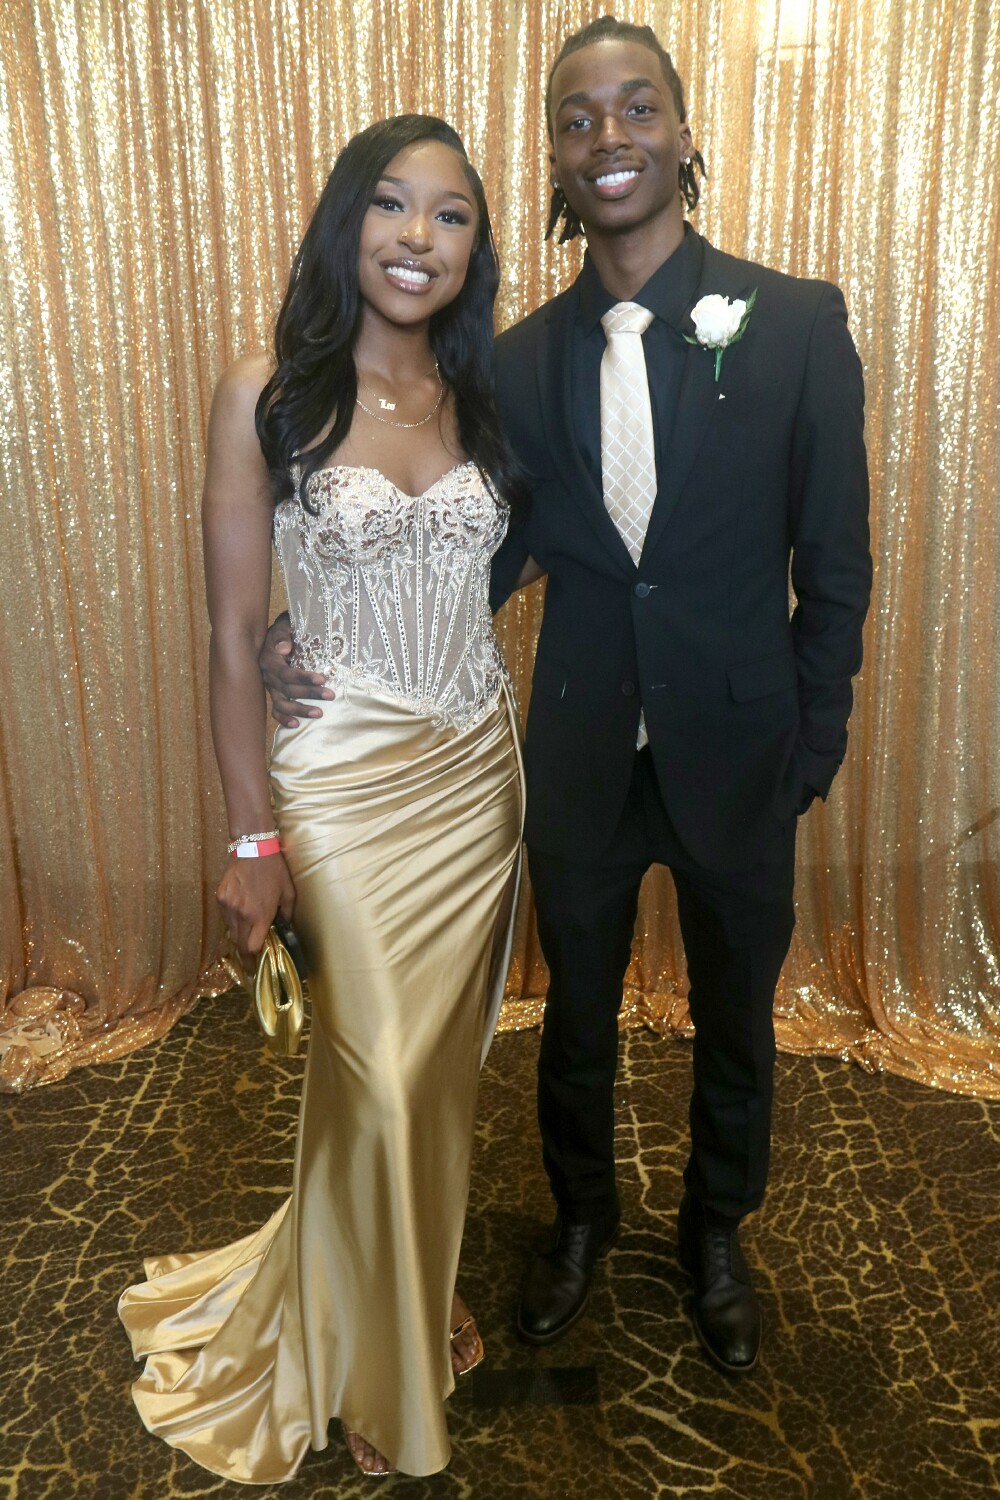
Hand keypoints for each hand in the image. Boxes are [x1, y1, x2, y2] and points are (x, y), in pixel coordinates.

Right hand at [216, 853, 295, 971]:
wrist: (253, 847)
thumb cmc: (274, 870)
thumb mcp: (289, 893)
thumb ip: (287, 915)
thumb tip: (285, 930)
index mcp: (260, 915)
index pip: (251, 947)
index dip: (253, 959)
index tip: (256, 966)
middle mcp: (242, 913)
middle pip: (239, 944)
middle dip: (245, 955)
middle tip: (250, 962)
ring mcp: (228, 905)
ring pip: (231, 930)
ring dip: (239, 934)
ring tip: (247, 930)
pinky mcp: (220, 897)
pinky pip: (226, 916)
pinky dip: (233, 919)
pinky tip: (241, 910)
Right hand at [259, 613, 334, 726]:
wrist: (279, 634)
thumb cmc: (286, 630)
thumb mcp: (283, 626)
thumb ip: (282, 635)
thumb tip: (285, 648)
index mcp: (269, 660)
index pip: (286, 673)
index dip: (304, 678)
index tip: (322, 679)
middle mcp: (268, 676)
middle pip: (288, 690)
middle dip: (310, 694)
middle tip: (330, 695)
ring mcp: (271, 687)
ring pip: (282, 703)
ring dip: (300, 710)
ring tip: (319, 714)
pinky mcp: (274, 694)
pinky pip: (276, 710)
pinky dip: (284, 719)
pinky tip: (296, 725)